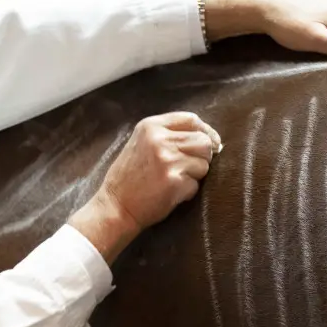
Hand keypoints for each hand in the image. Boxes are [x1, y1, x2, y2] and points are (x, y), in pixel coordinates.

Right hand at [69, 112, 220, 263]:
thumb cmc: (129, 178)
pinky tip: (170, 194)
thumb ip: (167, 135)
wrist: (115, 207)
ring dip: (195, 175)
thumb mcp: (141, 144)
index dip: (205, 132)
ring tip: (175, 181)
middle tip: (190, 169)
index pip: (191, 120)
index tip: (211, 143)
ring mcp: (167, 160)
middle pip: (203, 141)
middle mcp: (159, 139)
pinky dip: (188, 192)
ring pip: (204, 163)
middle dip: (203, 157)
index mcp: (151, 126)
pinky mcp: (174, 181)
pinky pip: (196, 184)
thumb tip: (206, 137)